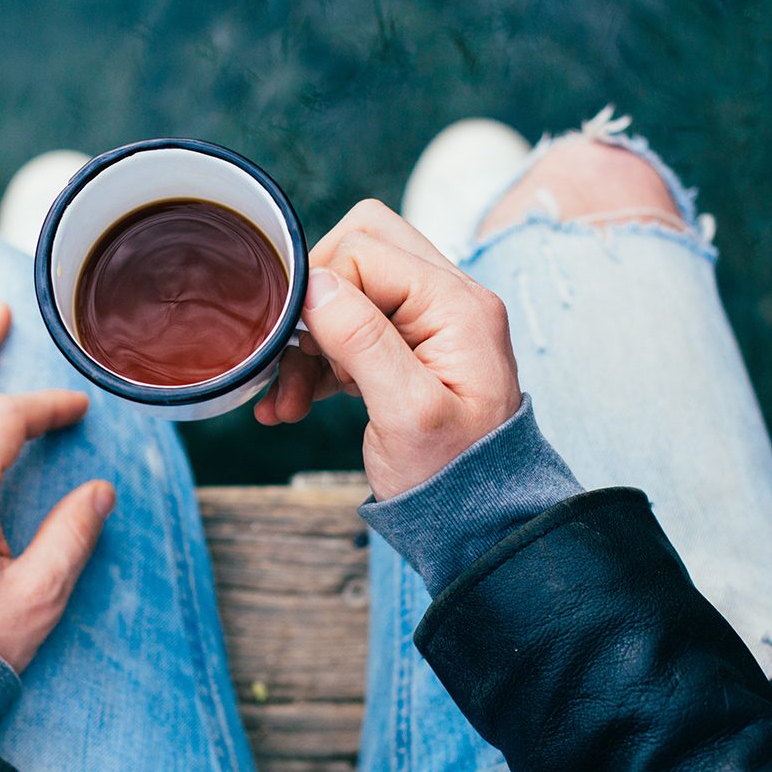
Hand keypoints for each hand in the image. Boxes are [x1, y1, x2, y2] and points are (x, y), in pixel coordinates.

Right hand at [255, 200, 521, 499]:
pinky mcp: (413, 349)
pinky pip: (354, 327)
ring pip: (351, 289)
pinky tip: (295, 403)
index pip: (366, 249)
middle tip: (298, 352)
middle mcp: (449, 299)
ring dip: (311, 340)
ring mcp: (432, 323)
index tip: (300, 344)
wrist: (481, 524)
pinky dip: (320, 361)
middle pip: (361, 248)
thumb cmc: (454, 477)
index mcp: (456, 305)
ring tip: (290, 399)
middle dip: (315, 301)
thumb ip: (364, 341)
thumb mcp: (407, 414)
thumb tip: (316, 284)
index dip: (320, 290)